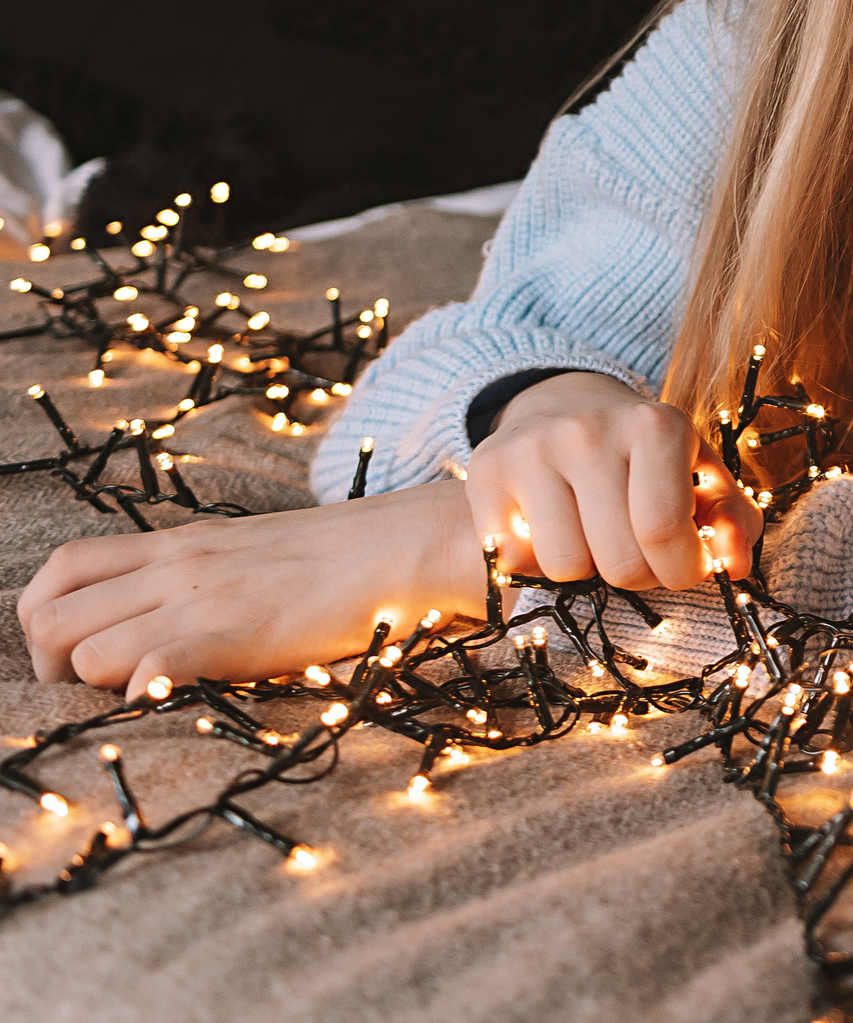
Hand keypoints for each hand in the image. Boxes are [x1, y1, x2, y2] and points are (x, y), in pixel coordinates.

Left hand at [18, 484, 490, 698]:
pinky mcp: (234, 635)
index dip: (47, 618)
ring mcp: (200, 600)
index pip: (60, 570)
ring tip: (134, 703)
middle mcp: (175, 566)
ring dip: (92, 691)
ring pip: (82, 653)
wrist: (408, 544)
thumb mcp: (255, 548)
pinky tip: (168, 706)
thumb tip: (171, 611)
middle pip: (49, 617)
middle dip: (52, 667)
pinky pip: (145, 671)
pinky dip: (138, 699)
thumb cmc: (345, 555)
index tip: (80, 653)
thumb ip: (205, 572)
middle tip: (97, 693)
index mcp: (180, 542)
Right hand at [467, 372, 760, 588]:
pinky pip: (515, 561)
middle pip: (619, 559)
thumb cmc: (646, 455)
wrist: (566, 404)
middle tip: (640, 553)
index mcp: (655, 426)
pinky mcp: (486, 472)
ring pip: (565, 567)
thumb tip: (734, 568)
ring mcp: (531, 449)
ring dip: (587, 571)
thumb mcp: (701, 473)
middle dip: (640, 576)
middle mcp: (588, 431)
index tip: (684, 568)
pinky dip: (538, 564)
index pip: (665, 530)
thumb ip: (732, 522)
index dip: (680, 570)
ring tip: (595, 536)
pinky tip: (553, 530)